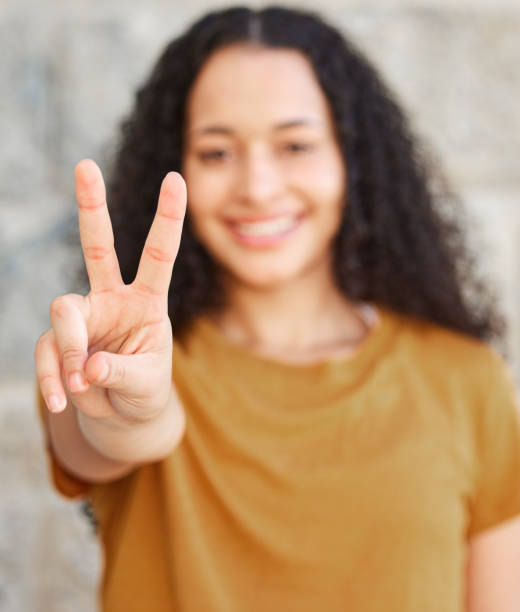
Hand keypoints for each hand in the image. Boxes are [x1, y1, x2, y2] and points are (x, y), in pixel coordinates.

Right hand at [35, 159, 186, 423]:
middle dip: (92, 206)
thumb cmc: (145, 389)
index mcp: (148, 301)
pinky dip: (54, 376)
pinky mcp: (58, 339)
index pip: (159, 253)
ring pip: (65, 312)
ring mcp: (83, 316)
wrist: (123, 412)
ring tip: (81, 385)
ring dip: (70, 351)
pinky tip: (65, 397)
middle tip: (85, 165)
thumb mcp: (145, 382)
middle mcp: (113, 298)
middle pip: (98, 246)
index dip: (167, 217)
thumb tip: (86, 366)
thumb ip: (119, 372)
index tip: (175, 177)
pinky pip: (48, 350)